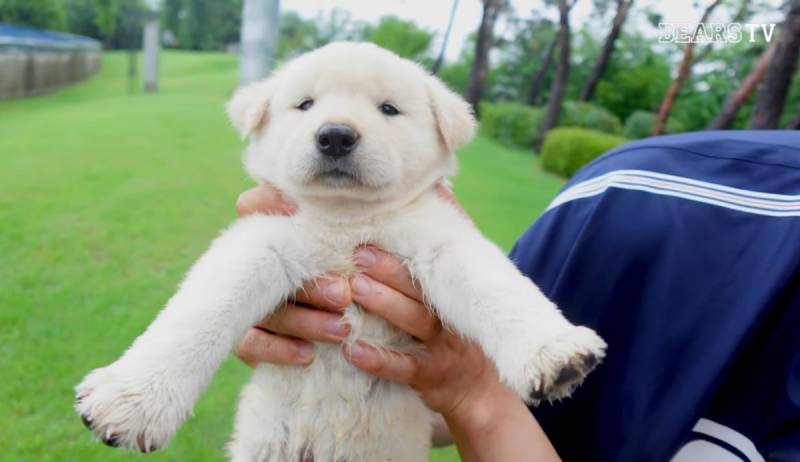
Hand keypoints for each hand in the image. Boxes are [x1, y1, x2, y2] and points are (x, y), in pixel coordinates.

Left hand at [233, 183, 559, 459]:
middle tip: (359, 251)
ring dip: (384, 304)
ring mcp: (445, 346)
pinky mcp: (431, 378)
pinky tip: (352, 349)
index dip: (414, 237)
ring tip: (352, 288)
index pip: (437, 258)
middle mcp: (454, 313)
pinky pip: (403, 369)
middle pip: (423, 286)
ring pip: (414, 322)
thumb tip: (435, 188)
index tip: (384, 215)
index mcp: (457, 288)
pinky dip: (379, 360)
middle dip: (391, 268)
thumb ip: (447, 245)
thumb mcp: (461, 289)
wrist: (483, 393)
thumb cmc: (458, 329)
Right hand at [234, 184, 350, 366]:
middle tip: (344, 294)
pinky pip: (251, 343)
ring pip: (264, 310)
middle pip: (268, 269)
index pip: (252, 205)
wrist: (348, 325)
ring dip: (304, 321)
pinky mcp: (245, 337)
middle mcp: (249, 261)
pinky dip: (279, 349)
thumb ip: (346, 219)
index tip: (299, 214)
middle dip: (311, 284)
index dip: (270, 204)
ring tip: (341, 328)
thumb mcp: (355, 239)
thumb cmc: (352, 263)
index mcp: (269, 227)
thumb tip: (339, 201)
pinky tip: (308, 354)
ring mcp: (243, 300)